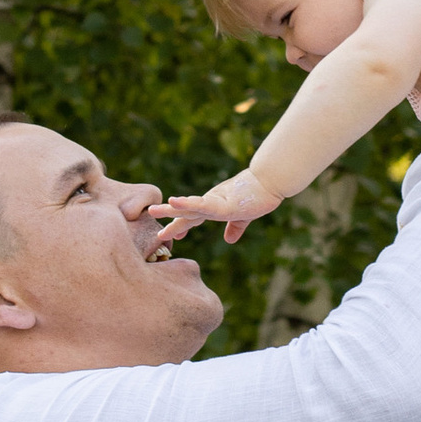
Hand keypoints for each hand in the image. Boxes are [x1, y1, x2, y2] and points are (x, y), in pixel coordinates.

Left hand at [157, 167, 281, 245]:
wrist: (272, 182)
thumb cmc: (260, 195)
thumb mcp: (245, 216)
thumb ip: (236, 227)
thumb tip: (229, 239)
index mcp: (216, 207)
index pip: (193, 218)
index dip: (179, 225)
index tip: (166, 234)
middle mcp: (212, 203)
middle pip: (186, 212)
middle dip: (168, 216)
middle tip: (148, 216)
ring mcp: (217, 203)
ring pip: (190, 208)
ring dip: (171, 209)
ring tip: (153, 209)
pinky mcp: (224, 205)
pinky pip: (203, 206)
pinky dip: (188, 204)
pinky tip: (174, 201)